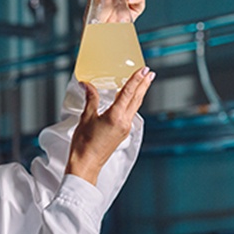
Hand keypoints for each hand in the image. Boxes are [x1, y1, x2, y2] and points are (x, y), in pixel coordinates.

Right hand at [65, 66, 154, 184]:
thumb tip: (88, 86)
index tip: (143, 70)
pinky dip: (131, 104)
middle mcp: (124, 122)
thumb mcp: (85, 118)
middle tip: (150, 73)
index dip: (136, 79)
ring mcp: (125, 128)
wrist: (86, 163)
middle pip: (136, 99)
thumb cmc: (83, 144)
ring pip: (135, 106)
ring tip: (143, 83)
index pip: (128, 92)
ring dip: (139, 94)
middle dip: (144, 85)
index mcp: (115, 116)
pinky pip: (129, 114)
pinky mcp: (122, 133)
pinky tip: (128, 101)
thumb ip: (91, 100)